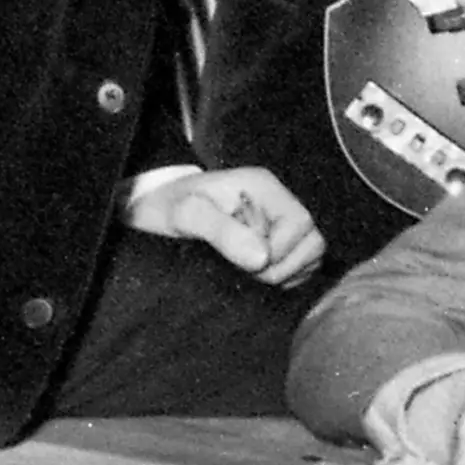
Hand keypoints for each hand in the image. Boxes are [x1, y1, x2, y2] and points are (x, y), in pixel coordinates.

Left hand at [125, 166, 325, 286]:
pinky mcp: (273, 241)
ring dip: (284, 273)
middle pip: (313, 240)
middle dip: (284, 266)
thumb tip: (262, 259)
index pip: (301, 223)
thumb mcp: (187, 216)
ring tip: (247, 273)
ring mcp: (277, 221)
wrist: (151, 209)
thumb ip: (223, 233)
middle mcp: (276, 202)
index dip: (279, 251)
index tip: (245, 263)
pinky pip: (298, 265)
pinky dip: (282, 277)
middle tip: (246, 271)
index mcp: (264, 187)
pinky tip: (252, 275)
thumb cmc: (166, 207)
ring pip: (309, 255)